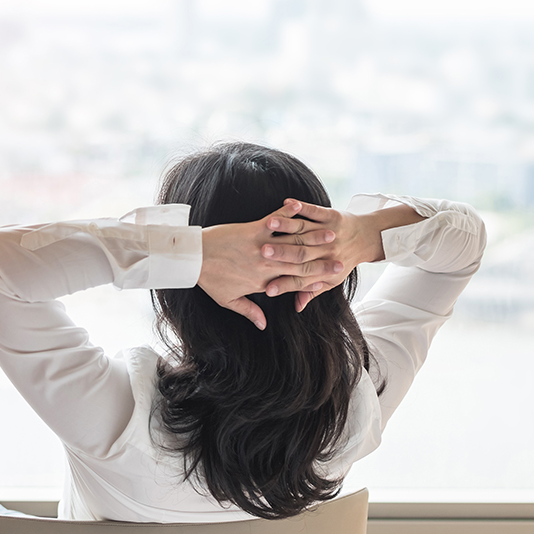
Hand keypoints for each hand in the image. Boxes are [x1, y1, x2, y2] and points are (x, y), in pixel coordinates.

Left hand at [198, 200, 343, 329]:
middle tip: (342, 259)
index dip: (314, 282)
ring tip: (332, 234)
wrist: (191, 258)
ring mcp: (261, 247)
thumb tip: (263, 325)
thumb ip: (249, 311)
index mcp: (262, 283)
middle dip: (323, 262)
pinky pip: (275, 221)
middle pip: (300, 265)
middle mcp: (266, 266)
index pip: (294, 284)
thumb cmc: (208, 278)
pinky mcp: (252, 230)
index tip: (331, 281)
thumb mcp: (227, 299)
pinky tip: (300, 208)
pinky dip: (288, 214)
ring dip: (314, 237)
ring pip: (293, 243)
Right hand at [262, 200, 397, 311]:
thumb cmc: (344, 261)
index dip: (285, 285)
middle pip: (301, 254)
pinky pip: (315, 211)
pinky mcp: (332, 216)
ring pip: (305, 230)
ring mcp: (329, 232)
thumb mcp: (331, 281)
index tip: (267, 289)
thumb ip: (311, 291)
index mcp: (324, 269)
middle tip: (262, 253)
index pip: (301, 279)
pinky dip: (302, 207)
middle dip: (281, 253)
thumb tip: (297, 307)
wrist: (368, 238)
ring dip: (287, 226)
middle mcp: (327, 252)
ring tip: (269, 225)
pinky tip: (287, 203)